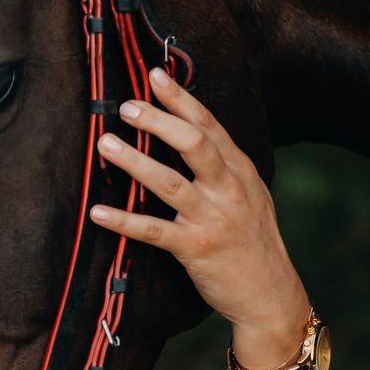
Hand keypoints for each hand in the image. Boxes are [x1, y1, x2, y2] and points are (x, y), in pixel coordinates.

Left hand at [89, 66, 311, 363]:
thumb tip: (188, 134)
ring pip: (169, 182)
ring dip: (135, 161)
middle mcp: (229, 189)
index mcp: (241, 171)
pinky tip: (98, 212)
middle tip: (126, 106)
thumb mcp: (250, 196)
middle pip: (194, 143)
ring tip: (105, 144)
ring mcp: (212, 218)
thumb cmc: (252, 243)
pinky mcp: (195, 249)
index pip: (210, 125)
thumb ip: (224, 167)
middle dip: (158, 121)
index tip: (155, 74)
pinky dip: (124, 221)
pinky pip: (154, 231)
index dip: (181, 99)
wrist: (270, 295)